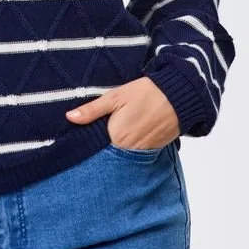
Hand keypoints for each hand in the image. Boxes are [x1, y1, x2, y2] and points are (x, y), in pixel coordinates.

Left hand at [64, 77, 179, 149]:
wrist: (179, 96)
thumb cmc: (146, 92)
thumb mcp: (116, 96)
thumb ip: (92, 110)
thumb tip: (70, 117)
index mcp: (116, 137)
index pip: (95, 148)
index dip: (90, 142)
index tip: (85, 137)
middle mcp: (129, 150)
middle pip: (109, 153)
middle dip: (103, 147)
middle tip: (101, 134)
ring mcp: (143, 151)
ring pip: (123, 155)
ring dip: (117, 148)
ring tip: (117, 133)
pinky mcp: (154, 149)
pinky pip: (137, 153)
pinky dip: (132, 147)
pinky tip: (131, 135)